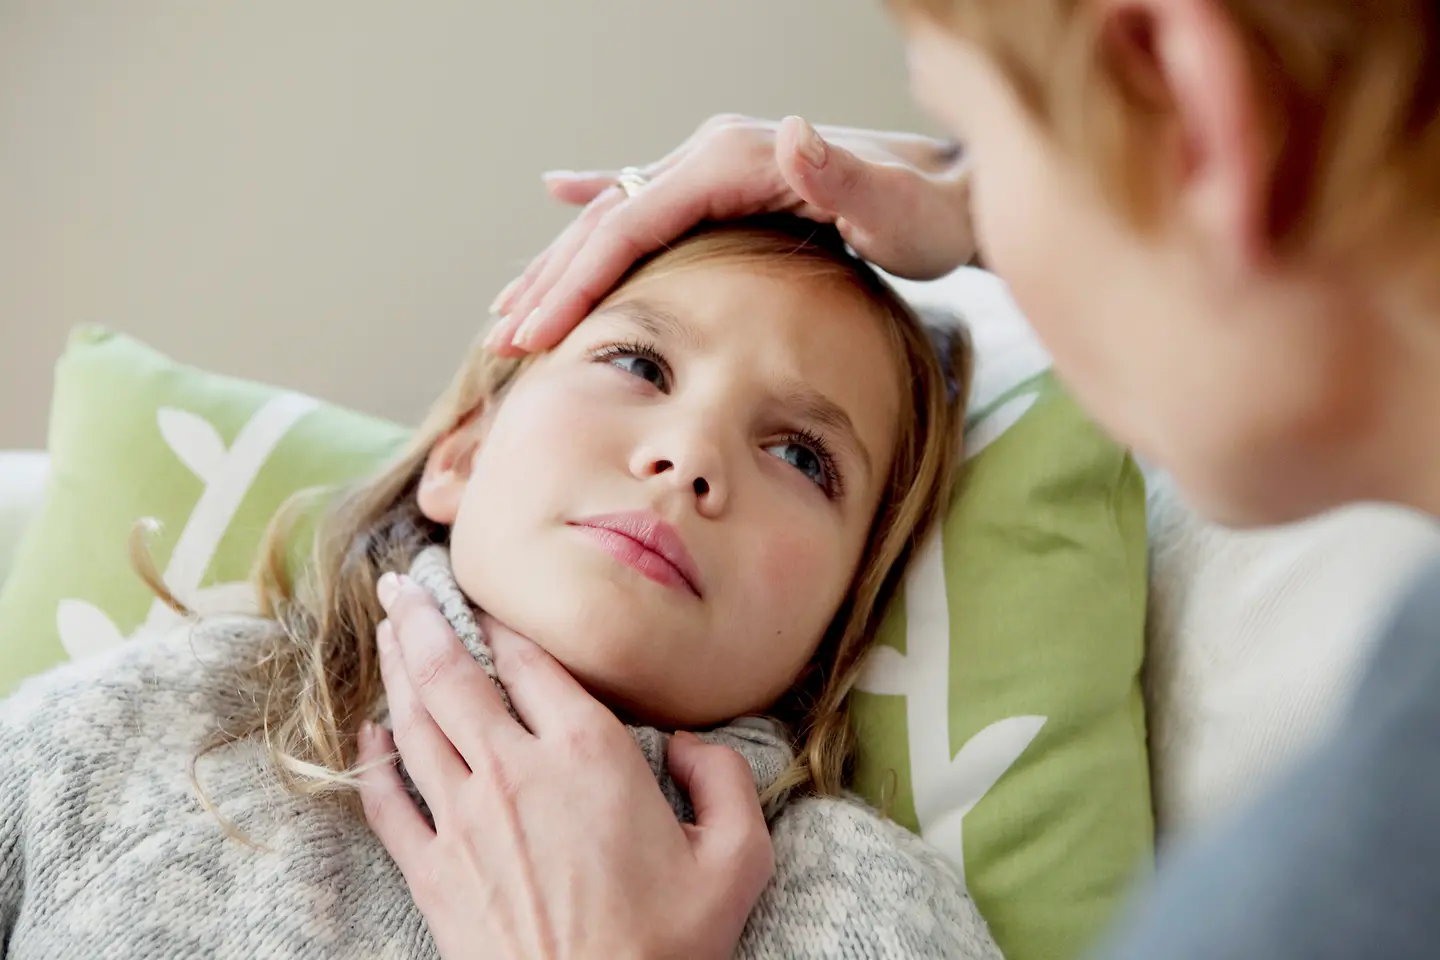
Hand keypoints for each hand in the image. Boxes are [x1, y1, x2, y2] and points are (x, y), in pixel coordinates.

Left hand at [357, 575, 773, 959]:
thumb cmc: (669, 948)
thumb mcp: (737, 859)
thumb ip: (726, 782)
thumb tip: (691, 745)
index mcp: (590, 754)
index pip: (533, 663)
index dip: (504, 620)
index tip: (485, 594)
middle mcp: (516, 771)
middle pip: (455, 675)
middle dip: (423, 620)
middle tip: (401, 583)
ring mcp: (465, 820)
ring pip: (416, 722)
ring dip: (395, 666)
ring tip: (384, 624)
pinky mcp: (433, 871)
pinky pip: (388, 799)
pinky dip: (372, 759)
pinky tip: (368, 730)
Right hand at [487, 114, 974, 354]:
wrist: (953, 192)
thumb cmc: (930, 214)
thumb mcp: (898, 207)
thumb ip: (845, 176)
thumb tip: (790, 134)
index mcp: (736, 161)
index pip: (633, 222)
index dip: (578, 278)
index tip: (537, 331)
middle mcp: (715, 155)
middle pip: (609, 220)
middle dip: (552, 283)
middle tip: (504, 341)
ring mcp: (717, 167)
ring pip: (615, 216)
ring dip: (561, 263)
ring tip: (510, 309)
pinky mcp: (727, 185)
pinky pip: (645, 201)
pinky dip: (597, 208)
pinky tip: (561, 194)